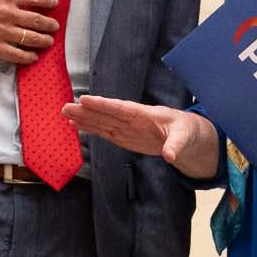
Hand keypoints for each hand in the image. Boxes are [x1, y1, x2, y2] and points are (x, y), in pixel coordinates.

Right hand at [0, 0, 60, 65]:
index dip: (47, 1)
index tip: (54, 4)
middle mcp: (7, 13)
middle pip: (36, 20)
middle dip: (49, 24)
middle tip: (54, 27)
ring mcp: (1, 31)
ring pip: (29, 38)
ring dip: (42, 41)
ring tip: (48, 42)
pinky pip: (16, 54)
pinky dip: (27, 57)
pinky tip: (32, 57)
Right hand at [62, 96, 219, 178]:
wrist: (190, 138)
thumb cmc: (189, 132)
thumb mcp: (186, 138)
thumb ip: (177, 145)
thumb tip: (170, 156)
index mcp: (146, 115)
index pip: (122, 109)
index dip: (104, 105)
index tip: (86, 100)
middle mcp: (133, 120)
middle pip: (107, 114)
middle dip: (87, 111)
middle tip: (66, 107)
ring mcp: (128, 128)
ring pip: (103, 122)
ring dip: (85, 119)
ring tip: (66, 114)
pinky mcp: (126, 137)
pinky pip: (105, 132)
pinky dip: (91, 129)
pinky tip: (77, 125)